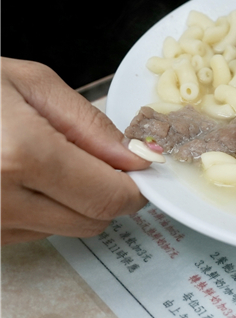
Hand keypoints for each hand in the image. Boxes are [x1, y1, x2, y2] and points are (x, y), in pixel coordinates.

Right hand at [1, 59, 149, 244]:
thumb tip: (134, 157)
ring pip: (63, 230)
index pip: (110, 197)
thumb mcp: (28, 83)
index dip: (135, 186)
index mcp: (19, 155)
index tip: (139, 169)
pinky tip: (13, 176)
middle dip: (105, 192)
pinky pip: (27, 234)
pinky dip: (36, 209)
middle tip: (91, 158)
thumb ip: (89, 125)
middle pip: (93, 221)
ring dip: (69, 201)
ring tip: (36, 159)